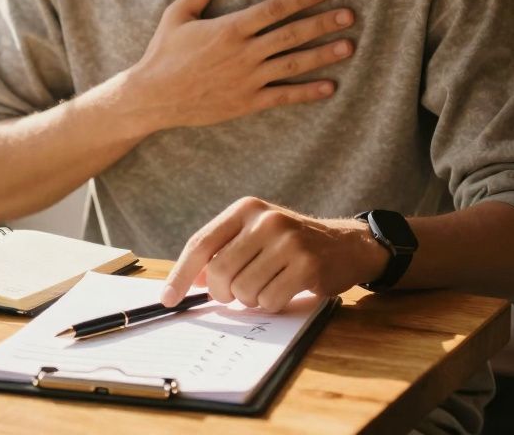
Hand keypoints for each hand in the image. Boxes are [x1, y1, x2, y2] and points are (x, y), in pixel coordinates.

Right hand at [124, 0, 354, 132]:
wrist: (153, 96)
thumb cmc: (164, 53)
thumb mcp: (178, 15)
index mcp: (229, 28)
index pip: (274, 9)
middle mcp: (243, 53)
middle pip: (291, 34)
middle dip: (322, 23)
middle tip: (349, 15)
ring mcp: (247, 79)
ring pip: (293, 64)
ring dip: (323, 55)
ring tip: (348, 46)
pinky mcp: (247, 102)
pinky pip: (283, 96)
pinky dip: (307, 92)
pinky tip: (329, 87)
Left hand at [161, 197, 389, 311]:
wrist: (345, 244)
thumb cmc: (290, 244)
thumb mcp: (254, 236)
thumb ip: (222, 252)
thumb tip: (189, 281)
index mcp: (245, 209)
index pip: (201, 244)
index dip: (180, 274)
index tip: (168, 299)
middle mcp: (265, 220)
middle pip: (218, 272)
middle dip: (221, 293)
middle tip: (234, 295)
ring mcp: (288, 242)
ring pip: (243, 290)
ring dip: (249, 300)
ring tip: (265, 288)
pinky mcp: (307, 266)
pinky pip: (269, 300)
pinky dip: (270, 305)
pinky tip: (283, 291)